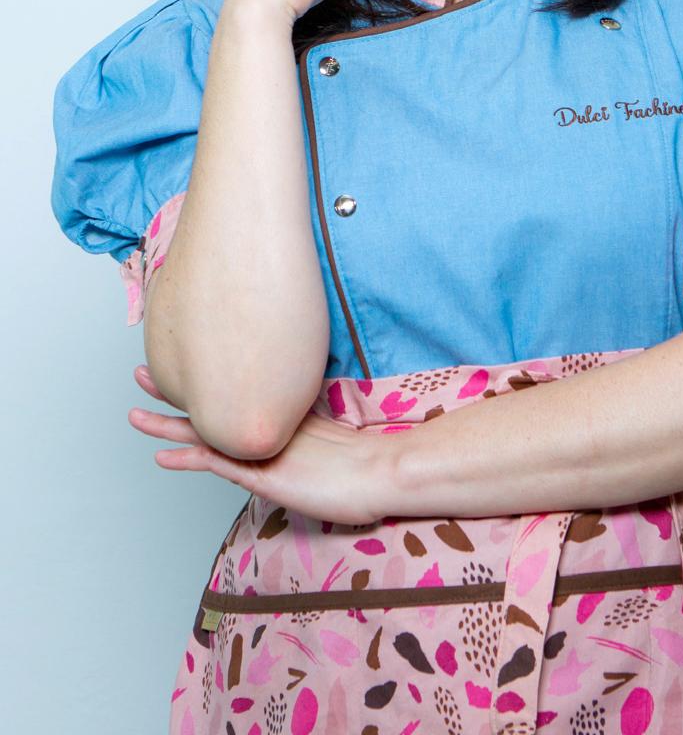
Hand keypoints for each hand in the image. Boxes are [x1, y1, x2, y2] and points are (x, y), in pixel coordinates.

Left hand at [127, 364, 396, 525]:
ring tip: (135, 413)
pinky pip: (217, 463)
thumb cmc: (369, 469)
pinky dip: (188, 458)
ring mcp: (266, 449)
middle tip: (142, 372)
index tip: (186, 371)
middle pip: (214, 407)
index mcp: (285, 423)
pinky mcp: (265, 472)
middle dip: (175, 393)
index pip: (237, 402)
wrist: (386, 472)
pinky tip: (163, 457)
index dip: (206, 388)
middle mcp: (270, 429)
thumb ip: (316, 437)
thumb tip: (309, 436)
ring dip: (167, 424)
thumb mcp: (335, 448)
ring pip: (206, 433)